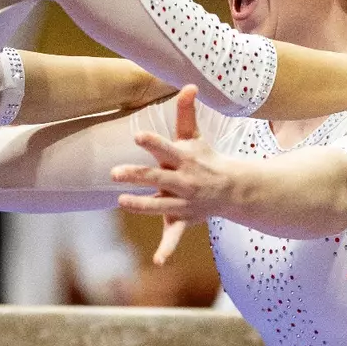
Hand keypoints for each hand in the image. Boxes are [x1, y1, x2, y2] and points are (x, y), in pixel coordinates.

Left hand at [113, 87, 238, 251]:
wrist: (232, 189)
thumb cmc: (204, 158)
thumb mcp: (194, 136)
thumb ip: (186, 112)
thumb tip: (188, 84)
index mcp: (183, 159)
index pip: (166, 148)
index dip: (152, 141)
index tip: (137, 135)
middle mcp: (183, 181)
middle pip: (157, 177)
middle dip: (137, 175)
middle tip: (114, 173)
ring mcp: (183, 202)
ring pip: (160, 206)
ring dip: (142, 205)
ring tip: (122, 201)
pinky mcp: (182, 219)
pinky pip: (174, 236)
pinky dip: (167, 249)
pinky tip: (158, 261)